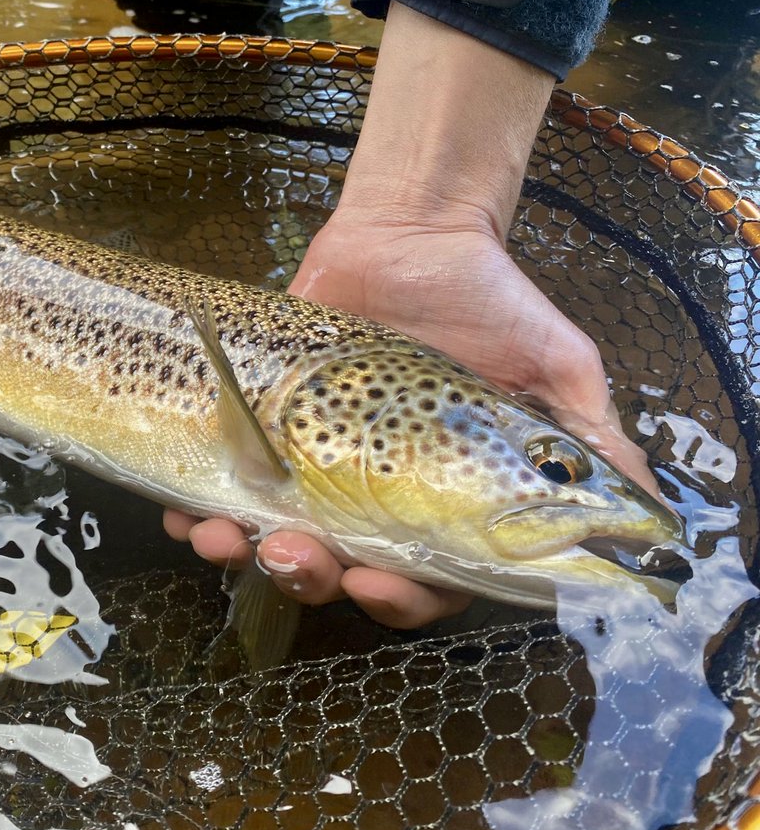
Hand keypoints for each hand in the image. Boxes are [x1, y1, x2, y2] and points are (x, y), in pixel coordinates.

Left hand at [169, 3, 651, 628]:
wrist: (415, 233)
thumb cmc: (491, 303)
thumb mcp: (557, 368)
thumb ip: (589, 438)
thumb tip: (648, 514)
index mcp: (436, 501)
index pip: (417, 578)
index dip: (396, 597)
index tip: (376, 581)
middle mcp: (368, 494)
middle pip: (331, 568)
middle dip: (308, 576)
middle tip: (293, 556)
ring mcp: (307, 462)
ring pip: (267, 534)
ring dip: (240, 550)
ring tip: (221, 538)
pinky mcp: (258, 421)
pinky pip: (218, 477)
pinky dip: (192, 502)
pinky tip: (181, 507)